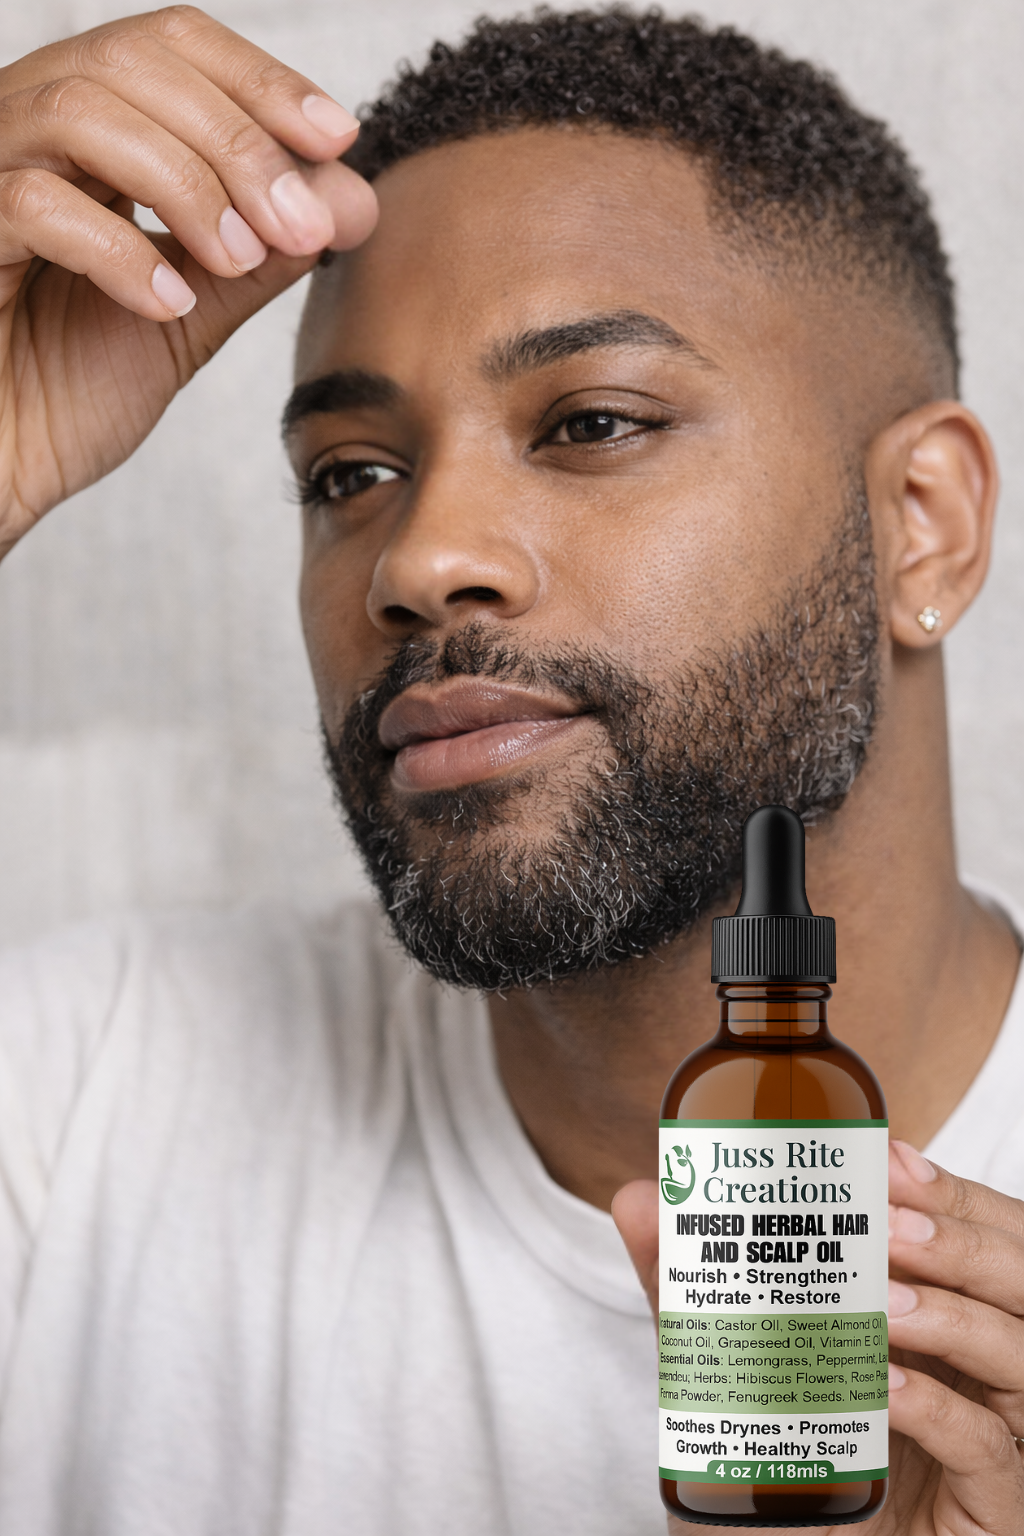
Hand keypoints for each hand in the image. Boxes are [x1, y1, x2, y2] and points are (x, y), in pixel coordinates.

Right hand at [0, 5, 377, 555]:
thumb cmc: (63, 395)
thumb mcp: (187, 318)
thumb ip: (260, 257)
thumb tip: (352, 198)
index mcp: (79, 137)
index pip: (170, 47)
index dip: (260, 80)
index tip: (338, 138)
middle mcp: (20, 131)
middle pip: (132, 61)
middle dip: (238, 141)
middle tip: (301, 225)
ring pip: (81, 111)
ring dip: (187, 183)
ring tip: (235, 263)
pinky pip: (31, 202)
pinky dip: (119, 248)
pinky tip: (167, 305)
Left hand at [613, 1146, 1023, 1534]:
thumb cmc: (769, 1477)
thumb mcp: (723, 1369)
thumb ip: (690, 1289)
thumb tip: (640, 1197)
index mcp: (936, 1325)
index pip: (977, 1239)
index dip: (949, 1195)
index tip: (892, 1161)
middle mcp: (976, 1377)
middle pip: (1017, 1283)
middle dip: (962, 1240)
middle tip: (891, 1221)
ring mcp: (992, 1447)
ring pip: (1019, 1357)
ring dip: (957, 1317)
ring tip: (887, 1301)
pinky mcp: (987, 1513)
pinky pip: (989, 1450)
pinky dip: (941, 1411)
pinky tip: (887, 1388)